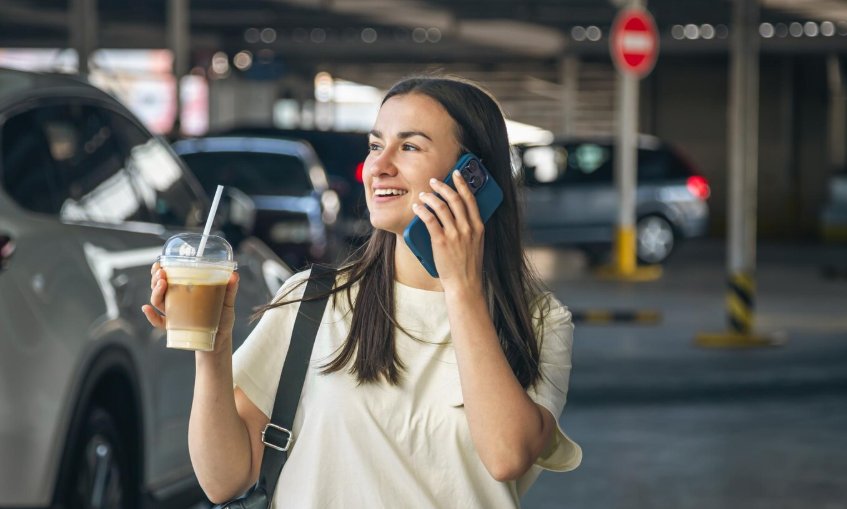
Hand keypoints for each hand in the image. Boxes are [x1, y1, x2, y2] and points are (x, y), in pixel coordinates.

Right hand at [141, 262, 239, 354]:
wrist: (220, 340)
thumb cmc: (222, 318)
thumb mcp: (227, 302)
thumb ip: (230, 289)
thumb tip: (234, 275)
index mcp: (186, 291)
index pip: (169, 278)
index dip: (161, 270)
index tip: (160, 264)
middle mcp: (177, 301)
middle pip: (159, 287)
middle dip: (156, 279)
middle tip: (161, 274)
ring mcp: (174, 314)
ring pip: (158, 301)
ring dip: (155, 292)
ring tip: (162, 285)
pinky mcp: (174, 327)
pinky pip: (158, 322)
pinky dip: (151, 316)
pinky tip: (146, 309)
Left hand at [413, 171, 484, 292]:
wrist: (465, 283)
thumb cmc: (468, 264)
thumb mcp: (477, 242)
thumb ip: (471, 226)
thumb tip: (459, 212)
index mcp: (478, 226)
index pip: (470, 198)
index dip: (462, 183)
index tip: (456, 173)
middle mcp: (468, 228)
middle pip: (454, 198)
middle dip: (442, 186)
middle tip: (433, 181)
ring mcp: (455, 234)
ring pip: (441, 206)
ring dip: (430, 197)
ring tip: (423, 195)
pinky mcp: (441, 241)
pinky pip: (429, 219)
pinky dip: (422, 210)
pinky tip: (417, 208)